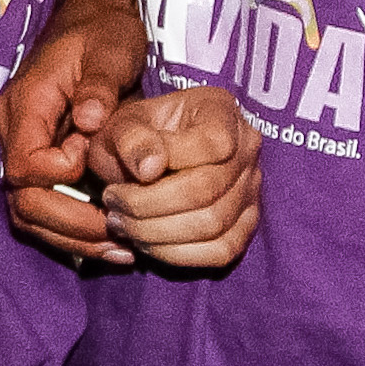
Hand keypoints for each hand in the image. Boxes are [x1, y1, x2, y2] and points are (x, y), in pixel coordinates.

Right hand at [0, 0, 149, 264]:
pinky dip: (73, 229)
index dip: (60, 174)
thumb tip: (90, 121)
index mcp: (26, 105)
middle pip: (20, 200)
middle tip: (120, 234)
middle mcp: (13, 131)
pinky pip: (43, 206)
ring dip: (71, 236)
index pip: (24, 165)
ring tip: (121, 250)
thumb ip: (100, 85)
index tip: (95, 157)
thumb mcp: (110, 48)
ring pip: (28, 213)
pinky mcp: (40, 160)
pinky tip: (113, 239)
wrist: (93, 18)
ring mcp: (23, 147)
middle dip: (69, 224)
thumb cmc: (103, 31)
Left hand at [85, 86, 260, 270]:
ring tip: (123, 223)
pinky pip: (220, 251)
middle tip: (113, 205)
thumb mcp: (122, 124)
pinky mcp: (245, 226)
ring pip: (212, 225)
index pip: (213, 143)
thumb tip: (150, 169)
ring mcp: (251, 190)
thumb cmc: (135, 136)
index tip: (127, 173)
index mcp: (221, 111)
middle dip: (148, 205)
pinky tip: (145, 242)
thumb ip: (133, 138)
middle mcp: (247, 149)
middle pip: (207, 190)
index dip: (167, 162)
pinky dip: (176, 254)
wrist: (146, 157)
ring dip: (157, 232)